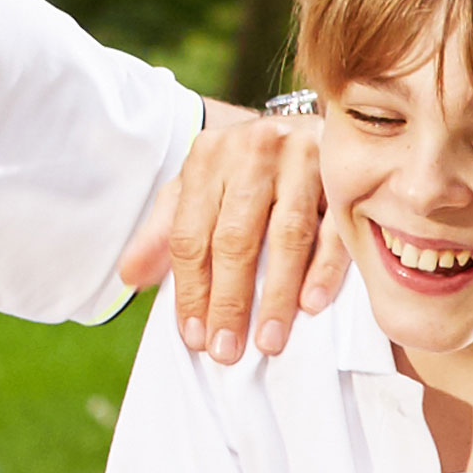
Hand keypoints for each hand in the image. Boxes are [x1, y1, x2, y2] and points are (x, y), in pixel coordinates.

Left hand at [151, 104, 345, 363]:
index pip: (190, 234)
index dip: (190, 290)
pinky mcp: (343, 170)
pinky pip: (333, 227)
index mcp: (208, 157)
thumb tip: (129, 277)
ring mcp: (302, 157)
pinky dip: (323, 268)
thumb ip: (164, 231)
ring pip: (286, 236)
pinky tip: (311, 304)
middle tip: (227, 350)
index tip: (194, 336)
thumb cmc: (246, 168)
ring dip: (275, 295)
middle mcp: (253, 150)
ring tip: (267, 341)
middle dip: (228, 301)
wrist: (310, 121)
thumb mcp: (198, 189)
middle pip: (235, 238)